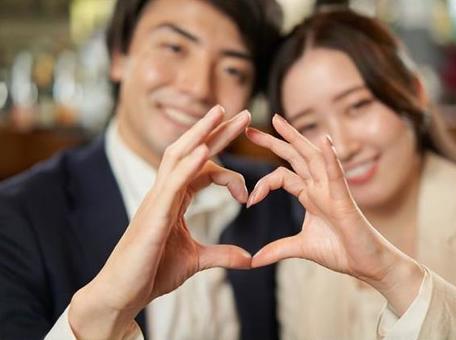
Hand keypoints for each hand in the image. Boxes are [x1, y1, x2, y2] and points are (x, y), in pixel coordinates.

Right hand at [69, 106, 251, 338]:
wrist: (122, 293)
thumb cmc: (152, 273)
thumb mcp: (196, 260)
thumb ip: (222, 255)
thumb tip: (249, 258)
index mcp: (174, 200)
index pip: (203, 169)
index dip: (229, 172)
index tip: (249, 193)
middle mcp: (164, 193)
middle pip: (191, 151)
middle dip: (216, 131)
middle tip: (240, 113)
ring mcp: (156, 200)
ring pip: (178, 156)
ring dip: (201, 133)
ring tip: (221, 113)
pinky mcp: (153, 215)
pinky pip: (172, 183)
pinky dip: (188, 165)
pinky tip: (204, 150)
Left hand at [246, 114, 423, 315]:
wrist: (366, 265)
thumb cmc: (341, 251)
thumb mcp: (301, 248)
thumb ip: (277, 249)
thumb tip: (253, 260)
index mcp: (309, 195)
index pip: (282, 176)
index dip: (263, 183)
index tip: (248, 201)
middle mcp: (319, 187)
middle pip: (294, 157)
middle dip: (273, 141)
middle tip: (249, 127)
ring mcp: (332, 190)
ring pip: (312, 157)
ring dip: (295, 138)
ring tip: (278, 121)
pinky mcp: (344, 200)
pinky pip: (337, 175)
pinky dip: (330, 158)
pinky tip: (324, 141)